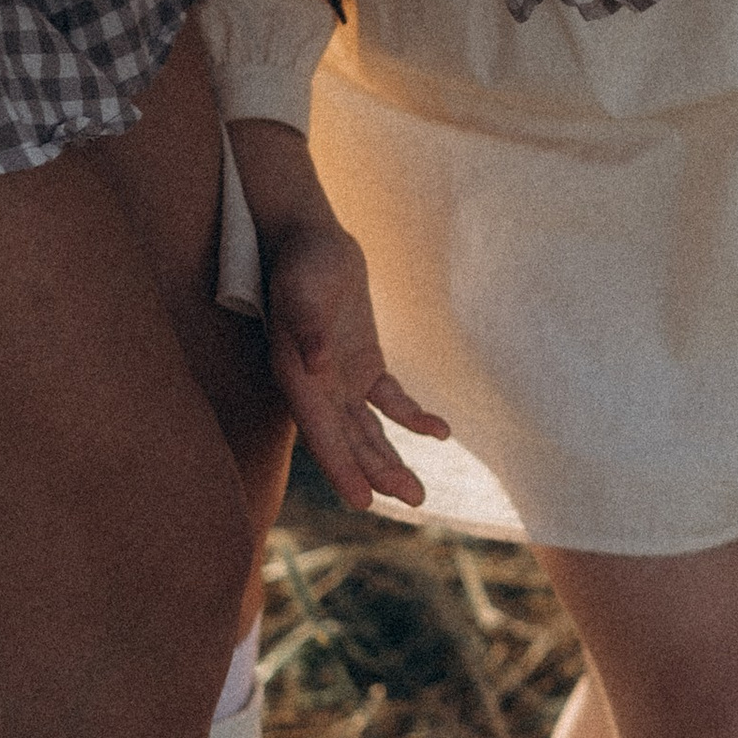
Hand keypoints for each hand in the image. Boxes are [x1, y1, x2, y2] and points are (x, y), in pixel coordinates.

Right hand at [225, 120, 449, 510]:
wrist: (308, 235)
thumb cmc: (302, 260)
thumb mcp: (304, 286)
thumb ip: (307, 324)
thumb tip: (313, 362)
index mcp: (297, 375)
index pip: (321, 432)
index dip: (342, 467)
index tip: (364, 501)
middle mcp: (316, 386)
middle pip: (347, 441)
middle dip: (376, 473)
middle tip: (412, 501)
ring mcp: (339, 378)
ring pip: (367, 430)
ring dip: (391, 459)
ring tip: (419, 494)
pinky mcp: (362, 363)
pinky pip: (387, 400)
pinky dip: (411, 417)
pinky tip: (439, 433)